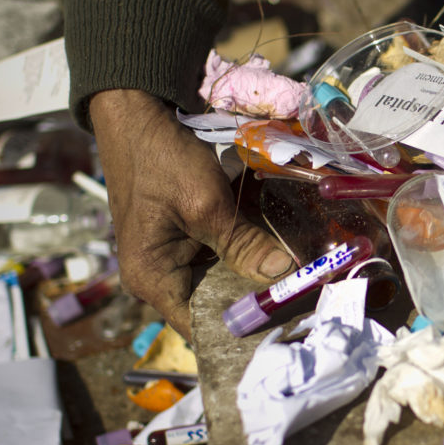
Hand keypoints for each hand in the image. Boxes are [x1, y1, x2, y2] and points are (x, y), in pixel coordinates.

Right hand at [90, 90, 294, 339]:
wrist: (138, 115)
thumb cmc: (162, 161)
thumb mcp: (207, 204)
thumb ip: (244, 244)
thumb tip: (285, 274)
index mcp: (153, 280)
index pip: (201, 326)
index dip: (243, 329)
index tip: (286, 326)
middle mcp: (158, 278)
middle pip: (214, 306)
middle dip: (256, 303)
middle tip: (305, 303)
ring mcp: (172, 258)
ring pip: (221, 281)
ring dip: (255, 278)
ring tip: (301, 283)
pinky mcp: (187, 238)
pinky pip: (220, 257)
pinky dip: (247, 255)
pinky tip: (282, 256)